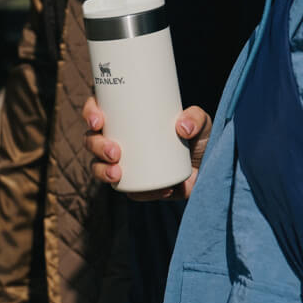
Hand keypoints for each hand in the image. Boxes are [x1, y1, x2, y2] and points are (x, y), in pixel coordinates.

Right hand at [82, 96, 211, 200]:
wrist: (212, 167)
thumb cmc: (200, 137)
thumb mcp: (201, 121)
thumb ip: (195, 118)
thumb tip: (182, 127)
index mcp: (128, 117)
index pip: (99, 110)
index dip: (90, 113)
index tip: (98, 120)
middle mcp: (121, 140)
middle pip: (93, 140)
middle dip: (96, 146)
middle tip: (114, 151)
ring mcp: (127, 164)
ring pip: (100, 167)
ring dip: (102, 171)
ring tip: (117, 172)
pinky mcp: (139, 186)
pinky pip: (129, 192)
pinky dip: (139, 193)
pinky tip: (157, 190)